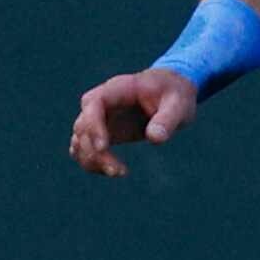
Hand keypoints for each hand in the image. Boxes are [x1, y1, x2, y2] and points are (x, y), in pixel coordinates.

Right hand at [69, 68, 196, 178]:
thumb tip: (155, 138)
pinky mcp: (103, 132)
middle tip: (118, 171)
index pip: (94, 102)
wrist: (173, 93)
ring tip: (119, 172)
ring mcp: (101, 117)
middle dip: (94, 151)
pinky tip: (114, 170)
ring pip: (79, 140)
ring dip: (91, 160)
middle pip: (83, 125)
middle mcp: (105, 101)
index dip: (93, 125)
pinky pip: (84, 148)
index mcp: (120, 87)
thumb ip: (168, 119)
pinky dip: (91, 163)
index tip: (103, 148)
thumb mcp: (180, 103)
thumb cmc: (175, 94)